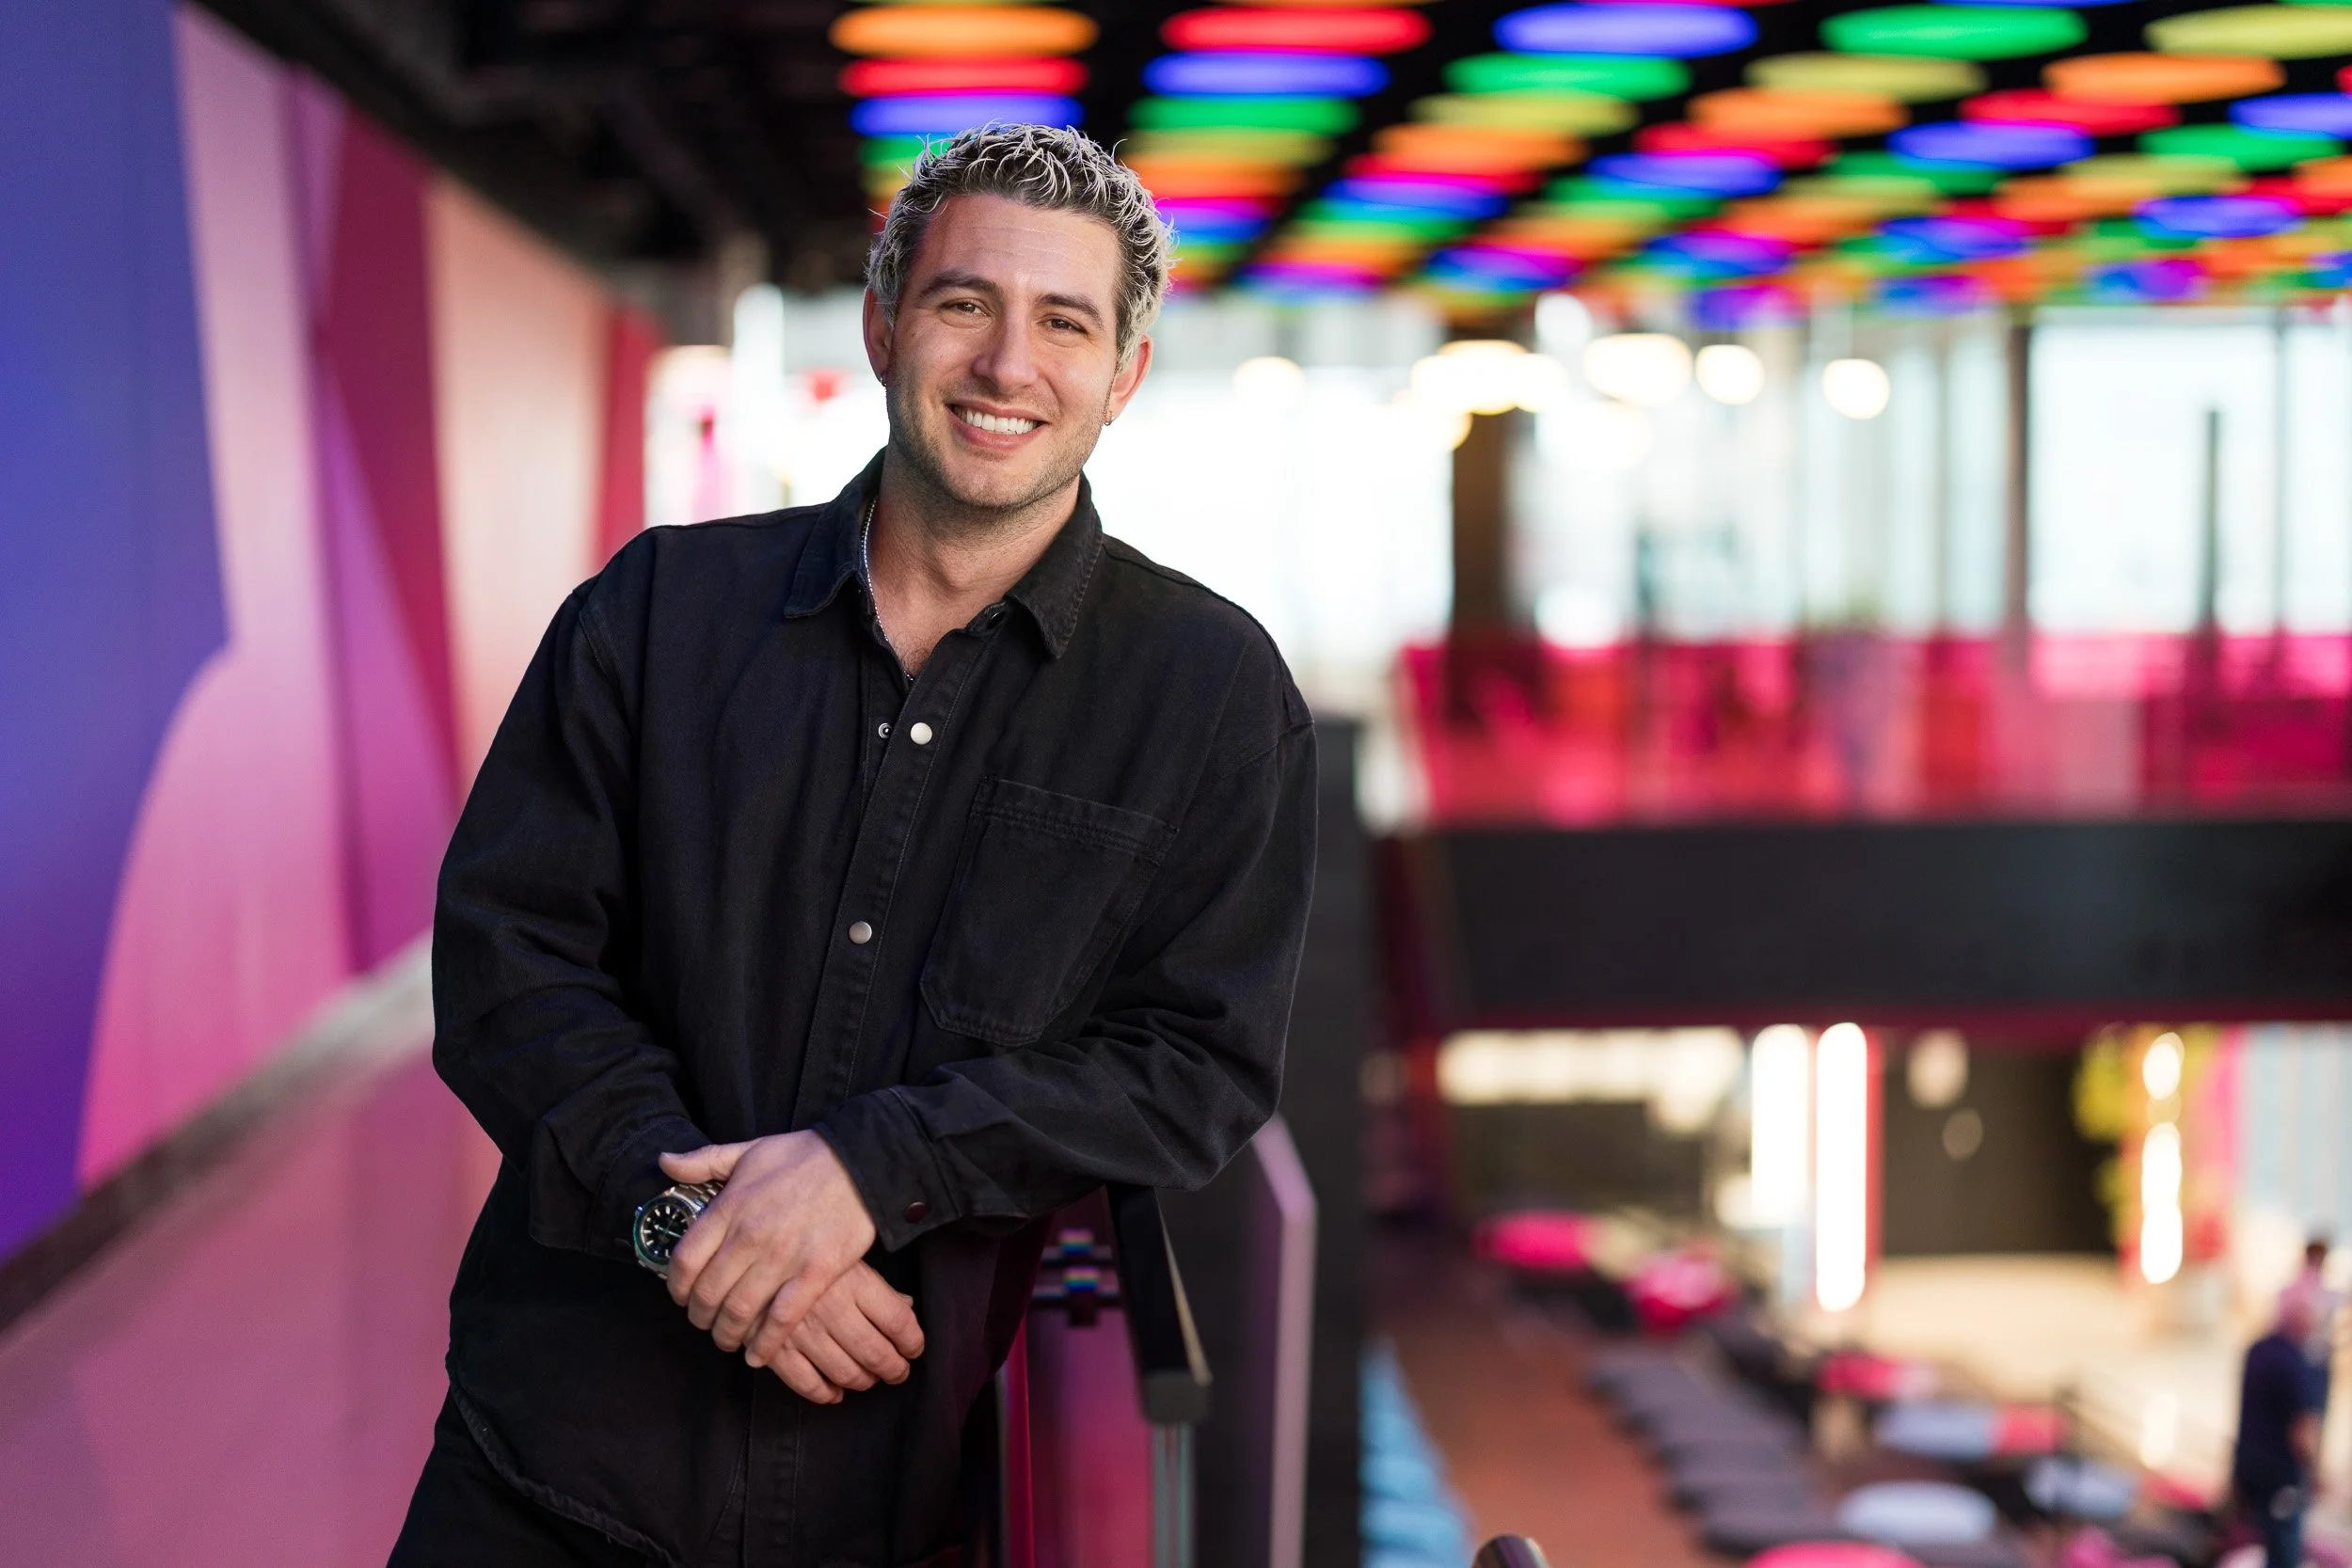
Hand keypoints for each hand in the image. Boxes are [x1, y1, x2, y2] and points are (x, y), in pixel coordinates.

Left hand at [661, 1132, 877, 1356]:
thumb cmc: (804, 1156)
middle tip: (703, 1322)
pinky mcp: (815, 1274)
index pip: (684, 1261)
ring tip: (727, 1339)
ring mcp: (783, 1258)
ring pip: (739, 1312)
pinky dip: (765, 1343)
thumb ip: (704, 1160)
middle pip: (708, 1293)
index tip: (681, 1296)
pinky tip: (757, 1355)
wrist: (861, 1162)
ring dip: (727, 1334)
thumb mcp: (749, 1149)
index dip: (676, 1287)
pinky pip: (781, 1320)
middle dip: (700, 1316)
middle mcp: (750, 1236)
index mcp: (730, 1208)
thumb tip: (664, 1161)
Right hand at [753, 1262, 925, 1404]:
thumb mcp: (843, 1254)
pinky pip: (806, 1383)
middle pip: (876, 1352)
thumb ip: (874, 1284)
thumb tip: (907, 1306)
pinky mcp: (774, 1348)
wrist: (743, 1248)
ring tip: (869, 1380)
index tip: (915, 1349)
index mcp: (854, 1281)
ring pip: (846, 1372)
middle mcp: (832, 1309)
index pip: (898, 1321)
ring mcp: (803, 1331)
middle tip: (898, 1372)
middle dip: (893, 1368)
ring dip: (863, 1381)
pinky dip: (824, 1394)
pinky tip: (834, 1393)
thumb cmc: (801, 1247)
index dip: (913, 1341)